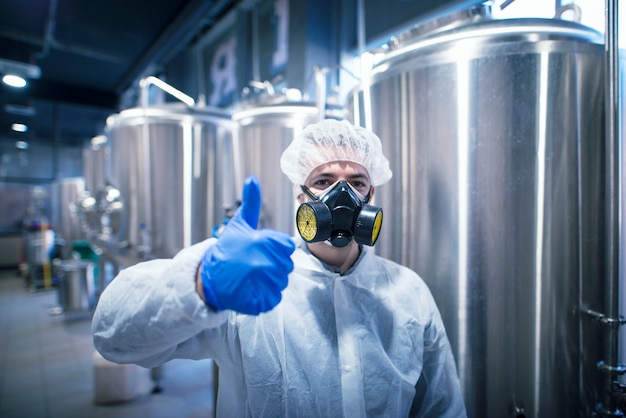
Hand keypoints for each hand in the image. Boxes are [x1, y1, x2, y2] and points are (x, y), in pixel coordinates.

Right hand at [199, 175, 294, 314]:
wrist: (207, 277)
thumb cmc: (227, 250)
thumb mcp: (240, 224)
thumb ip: (251, 203)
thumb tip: (252, 179)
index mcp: (265, 242)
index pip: (287, 248)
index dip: (275, 250)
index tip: (260, 251)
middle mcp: (266, 262)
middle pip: (286, 266)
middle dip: (273, 266)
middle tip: (253, 265)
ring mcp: (262, 284)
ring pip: (281, 283)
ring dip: (269, 282)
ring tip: (251, 278)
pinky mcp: (259, 302)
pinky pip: (273, 299)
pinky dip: (264, 297)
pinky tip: (251, 290)